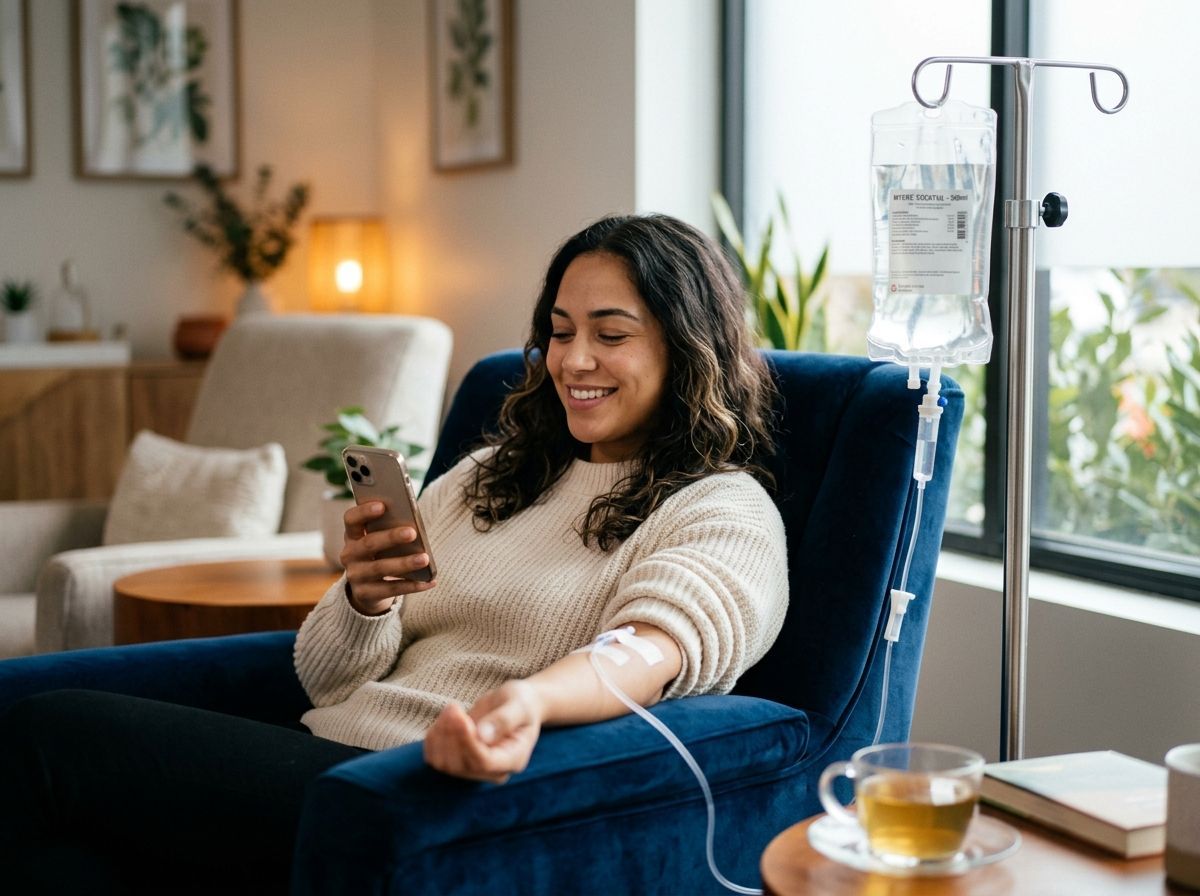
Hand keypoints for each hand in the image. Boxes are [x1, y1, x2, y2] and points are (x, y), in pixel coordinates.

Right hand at [341, 501, 434, 614]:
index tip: (382, 505)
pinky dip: (412, 585)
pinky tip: (430, 581)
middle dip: (391, 537)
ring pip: (380, 568)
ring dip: (404, 563)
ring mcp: (355, 576)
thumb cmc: (380, 555)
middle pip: (368, 544)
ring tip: (425, 559)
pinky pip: (391, 589)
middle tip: (412, 532)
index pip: (351, 520)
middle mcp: (349, 555)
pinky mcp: (365, 594)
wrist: (367, 590)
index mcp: (352, 536)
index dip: (364, 511)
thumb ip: (389, 530)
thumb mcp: (379, 541)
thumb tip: (413, 526)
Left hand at [423, 680, 542, 783]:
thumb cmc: (521, 702)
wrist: (514, 704)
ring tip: (451, 708)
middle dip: (452, 735)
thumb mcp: (519, 705)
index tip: (461, 717)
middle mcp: (494, 770)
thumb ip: (504, 720)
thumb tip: (482, 736)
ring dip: (440, 735)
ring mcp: (475, 768)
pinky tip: (443, 719)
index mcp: (514, 759)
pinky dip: (433, 738)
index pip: (484, 762)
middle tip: (454, 706)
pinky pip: (436, 758)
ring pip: (445, 764)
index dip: (468, 742)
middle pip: (462, 765)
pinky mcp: (459, 761)